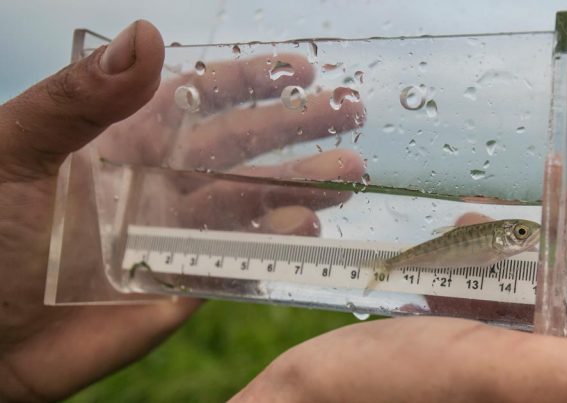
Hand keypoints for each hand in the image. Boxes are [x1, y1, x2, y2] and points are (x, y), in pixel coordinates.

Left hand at [0, 20, 362, 400]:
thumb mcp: (17, 147)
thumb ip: (81, 98)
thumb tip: (145, 35)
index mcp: (122, 141)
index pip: (198, 99)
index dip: (251, 80)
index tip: (302, 67)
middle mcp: (157, 184)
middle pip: (241, 149)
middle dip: (297, 130)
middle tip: (350, 113)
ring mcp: (172, 237)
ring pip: (250, 206)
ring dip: (300, 188)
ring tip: (347, 173)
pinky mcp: (177, 288)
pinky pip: (235, 263)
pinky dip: (272, 247)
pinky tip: (305, 229)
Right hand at [236, 169, 566, 402]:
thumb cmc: (392, 395)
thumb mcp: (509, 379)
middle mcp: (553, 392)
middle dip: (559, 241)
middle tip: (528, 191)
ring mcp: (511, 378)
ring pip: (539, 294)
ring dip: (514, 247)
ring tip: (476, 217)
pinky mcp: (471, 362)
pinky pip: (495, 303)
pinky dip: (478, 267)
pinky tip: (449, 245)